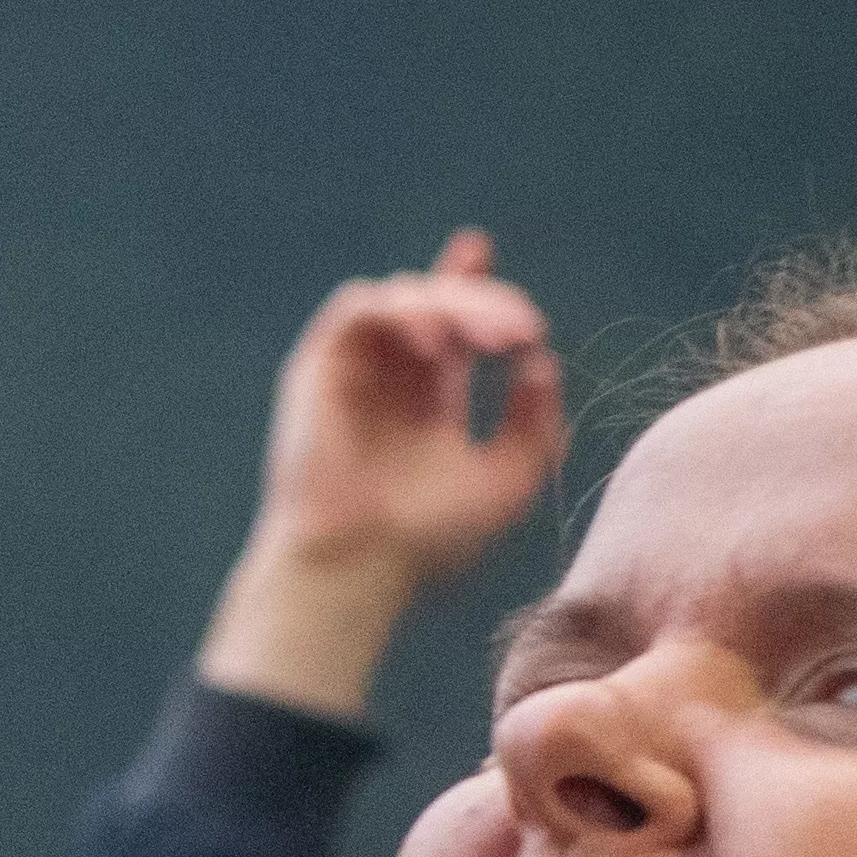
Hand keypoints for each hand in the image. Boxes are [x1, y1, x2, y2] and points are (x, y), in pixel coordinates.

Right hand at [198, 228, 565, 714]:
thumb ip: (536, 425)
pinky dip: (402, 309)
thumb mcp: (509, 482)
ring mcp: (352, 372)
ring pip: (402, 296)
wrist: (359, 564)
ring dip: (454, 303)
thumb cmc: (427, 540)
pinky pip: (358, 308)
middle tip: (524, 331)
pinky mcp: (317, 368)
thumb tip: (539, 363)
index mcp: (426, 406)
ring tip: (492, 340)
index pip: (452, 328)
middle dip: (486, 302)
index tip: (520, 302)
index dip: (481, 292)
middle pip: (435, 302)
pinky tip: (438, 343)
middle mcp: (387, 383)